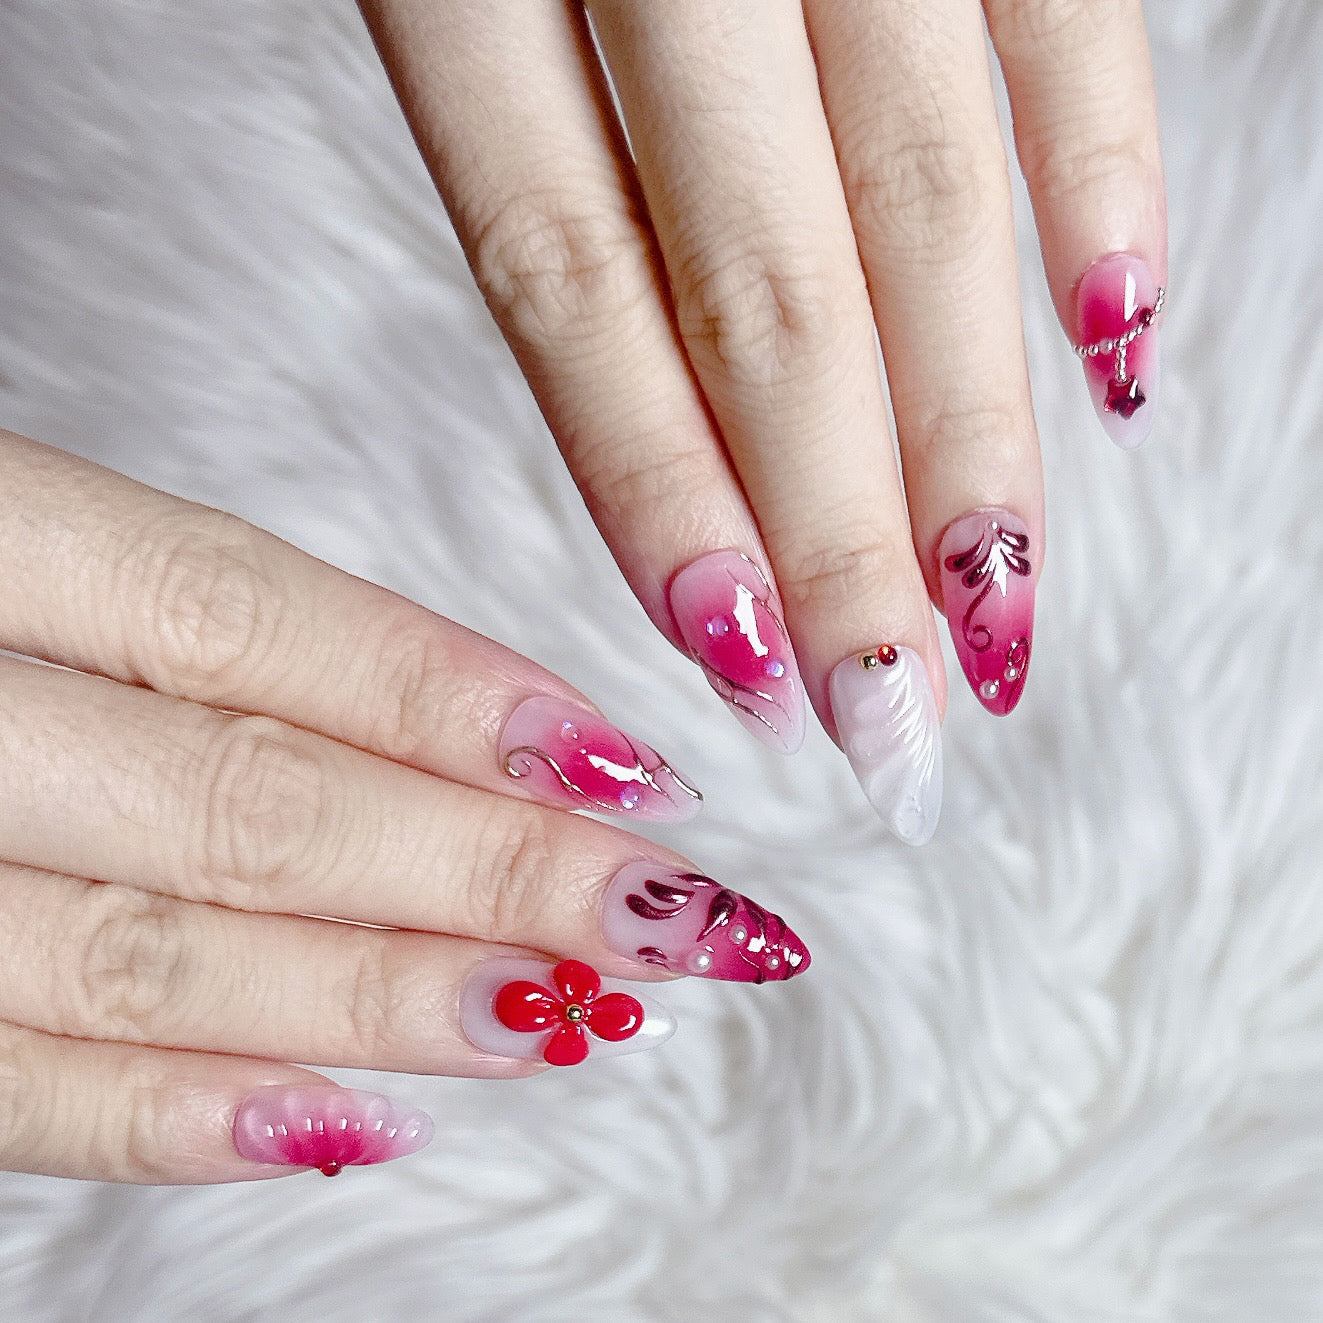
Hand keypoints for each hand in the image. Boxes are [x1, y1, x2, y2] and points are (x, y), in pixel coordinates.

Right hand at [0, 432, 808, 1182]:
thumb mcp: (27, 526)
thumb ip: (207, 609)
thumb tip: (482, 717)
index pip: (244, 618)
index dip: (448, 697)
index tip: (637, 765)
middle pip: (247, 800)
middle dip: (480, 869)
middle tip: (670, 917)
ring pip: (148, 955)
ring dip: (380, 994)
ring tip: (560, 1016)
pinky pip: (12, 1088)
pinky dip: (181, 1116)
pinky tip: (353, 1121)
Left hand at [359, 0, 1165, 842]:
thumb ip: (519, 129)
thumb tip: (648, 378)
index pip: (575, 278)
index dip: (659, 482)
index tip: (733, 654)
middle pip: (770, 281)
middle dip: (842, 522)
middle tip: (891, 711)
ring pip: (922, 183)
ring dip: (976, 418)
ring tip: (1005, 603)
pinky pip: (1055, 10)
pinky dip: (1100, 172)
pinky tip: (1122, 342)